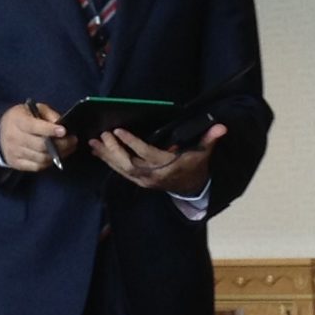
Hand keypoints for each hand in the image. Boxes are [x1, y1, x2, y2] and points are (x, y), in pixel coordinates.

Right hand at [0, 102, 77, 171]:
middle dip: (61, 144)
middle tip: (73, 140)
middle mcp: (14, 137)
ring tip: (69, 148)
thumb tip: (61, 125)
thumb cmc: (21, 118)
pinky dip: (50, 162)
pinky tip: (57, 155)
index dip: (50, 130)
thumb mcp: (33, 109)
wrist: (1, 133)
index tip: (64, 131)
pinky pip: (37, 167)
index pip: (34, 127)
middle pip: (41, 145)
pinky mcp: (16, 163)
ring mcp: (14, 152)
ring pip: (41, 158)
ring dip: (59, 154)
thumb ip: (48, 114)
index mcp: (17, 121)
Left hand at [89, 123, 224, 195]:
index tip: (119, 131)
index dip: (132, 143)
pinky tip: (97, 152)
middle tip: (103, 135)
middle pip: (128, 164)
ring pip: (121, 169)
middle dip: (113, 150)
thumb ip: (210, 139)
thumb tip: (222, 127)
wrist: (192, 188)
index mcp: (167, 167)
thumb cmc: (195, 166)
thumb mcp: (203, 153)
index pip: (146, 154)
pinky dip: (108, 162)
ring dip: (106, 156)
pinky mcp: (138, 181)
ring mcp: (144, 181)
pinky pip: (120, 172)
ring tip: (93, 142)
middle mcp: (152, 176)